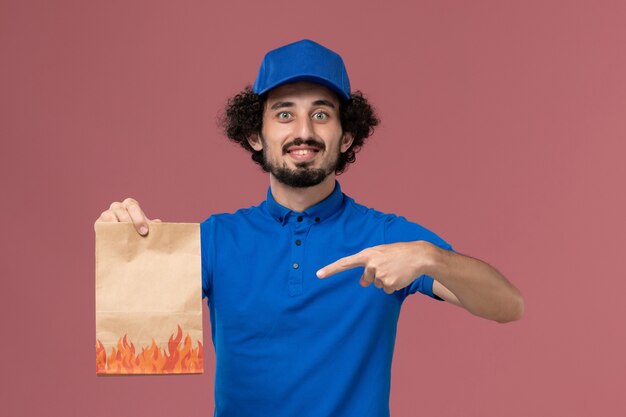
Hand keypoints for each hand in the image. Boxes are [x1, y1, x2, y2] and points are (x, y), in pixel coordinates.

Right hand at [94, 197, 160, 235]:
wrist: (124, 242)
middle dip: (129, 221)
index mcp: (130, 205)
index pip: (132, 206)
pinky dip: (108, 229)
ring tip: (124, 235)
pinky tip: (114, 238)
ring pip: (109, 215)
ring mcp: (107, 214)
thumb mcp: (145, 229)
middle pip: (121, 209)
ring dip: (116, 224)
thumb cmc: (138, 233)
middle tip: (136, 234)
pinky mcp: (100, 223)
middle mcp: (118, 207)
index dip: (138, 218)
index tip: (144, 231)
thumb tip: (158, 224)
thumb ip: (153, 227)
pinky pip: (102, 224)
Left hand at [316, 241, 436, 293]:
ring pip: (378, 285)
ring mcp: (379, 274)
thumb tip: (362, 284)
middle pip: (368, 279)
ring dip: (387, 279)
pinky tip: (400, 275)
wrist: (419, 255)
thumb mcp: (381, 256)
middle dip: (377, 276)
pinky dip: (394, 285)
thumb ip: (368, 267)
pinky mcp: (388, 283)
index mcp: (367, 254)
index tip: (318, 275)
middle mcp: (370, 264)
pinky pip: (387, 290)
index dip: (331, 269)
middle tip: (390, 266)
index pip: (345, 263)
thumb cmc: (398, 253)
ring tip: (396, 269)